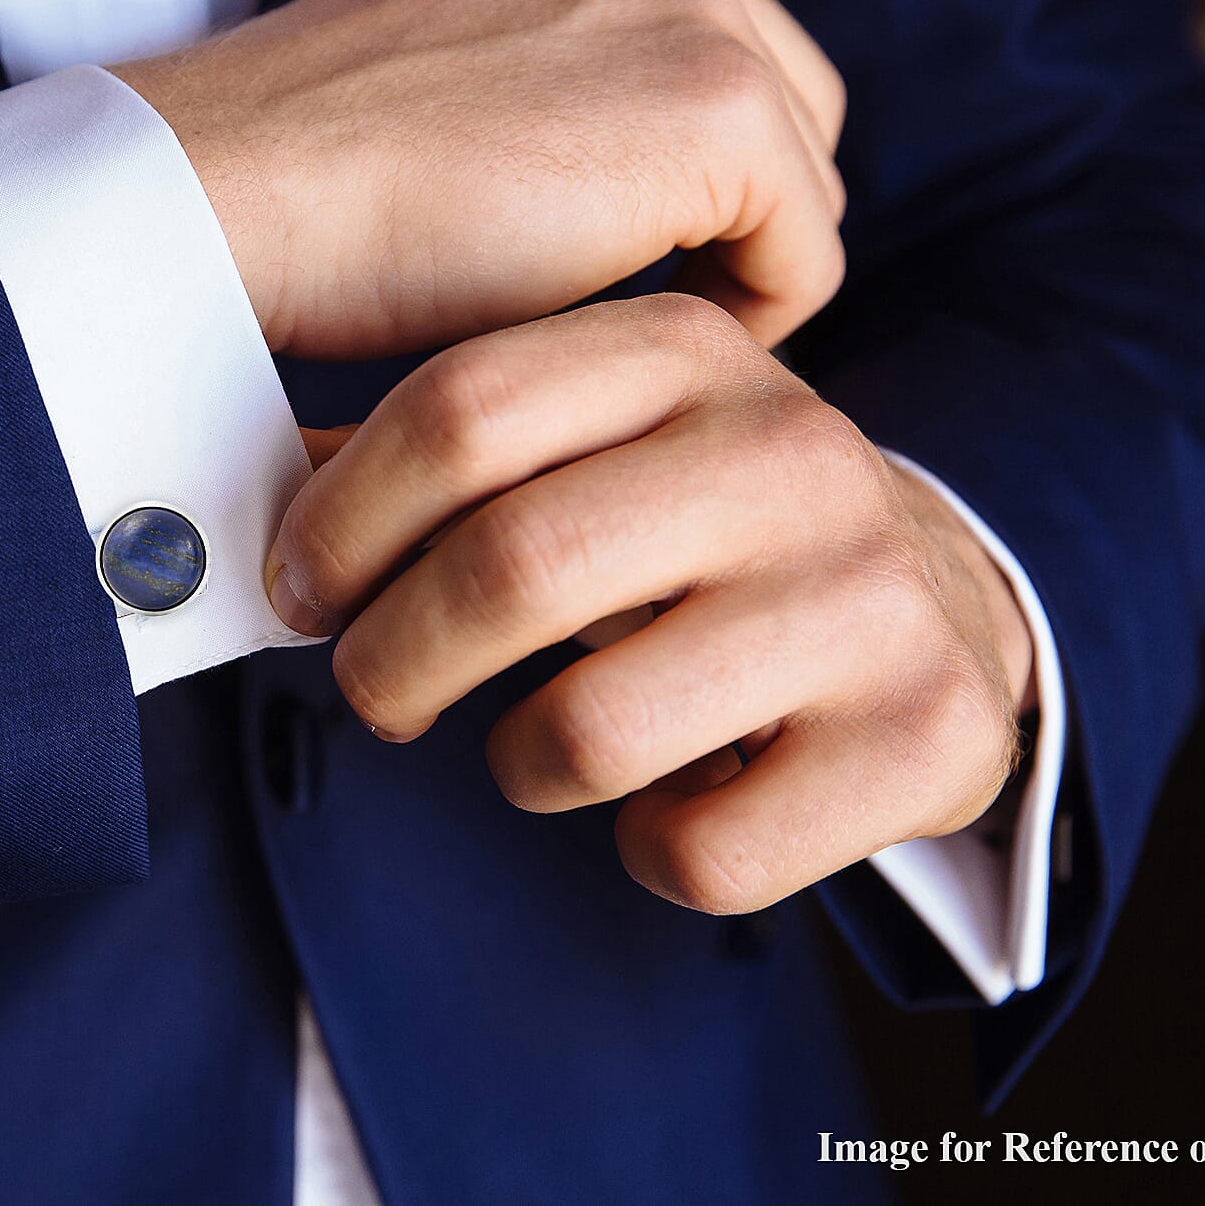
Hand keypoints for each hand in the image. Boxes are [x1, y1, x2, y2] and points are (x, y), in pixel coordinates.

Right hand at [113, 0, 845, 358]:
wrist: (232, 194)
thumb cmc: (316, 182)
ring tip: (645, 332)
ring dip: (744, 264)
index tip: (640, 271)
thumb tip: (624, 182)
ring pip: (804, 179)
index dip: (701, 185)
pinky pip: (809, 249)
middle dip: (742, 217)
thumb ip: (554, 89)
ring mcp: (690, 8)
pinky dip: (759, 314)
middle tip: (659, 310)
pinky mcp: (713, 108)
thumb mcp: (450, 88)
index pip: (723, 56)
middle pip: (791, 107)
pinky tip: (652, 348)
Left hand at [265, 295, 1034, 913]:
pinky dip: (645, 849)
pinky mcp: (922, 735)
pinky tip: (666, 803)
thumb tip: (269, 488)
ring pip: (588, 729)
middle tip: (378, 691)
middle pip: (513, 565)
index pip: (463, 412)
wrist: (935, 603)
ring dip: (518, 762)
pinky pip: (697, 849)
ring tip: (536, 746)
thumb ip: (466, 455)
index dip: (342, 520)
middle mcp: (794, 455)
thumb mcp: (615, 444)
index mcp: (693, 356)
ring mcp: (868, 596)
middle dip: (394, 661)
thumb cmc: (723, 528)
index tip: (308, 589)